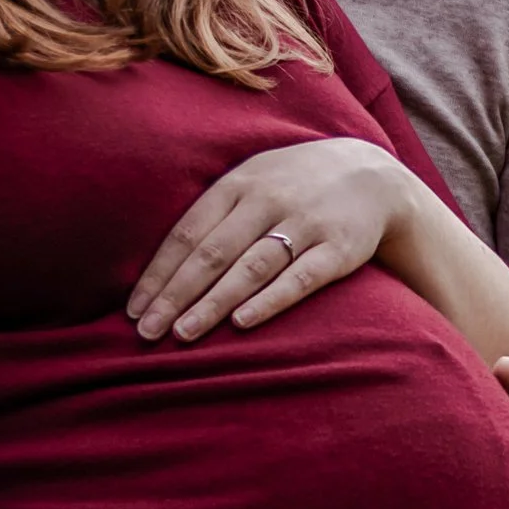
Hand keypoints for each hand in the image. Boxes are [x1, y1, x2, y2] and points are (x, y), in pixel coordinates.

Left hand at [127, 139, 422, 341]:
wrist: (373, 174)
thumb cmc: (296, 184)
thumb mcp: (254, 178)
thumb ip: (214, 212)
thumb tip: (161, 263)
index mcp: (240, 183)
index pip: (188, 232)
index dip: (159, 273)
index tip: (135, 310)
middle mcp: (269, 199)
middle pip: (212, 252)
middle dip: (175, 295)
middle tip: (146, 332)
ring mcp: (306, 223)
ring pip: (251, 267)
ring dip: (213, 302)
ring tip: (182, 334)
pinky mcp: (339, 248)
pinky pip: (300, 278)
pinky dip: (270, 300)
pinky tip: (242, 323)